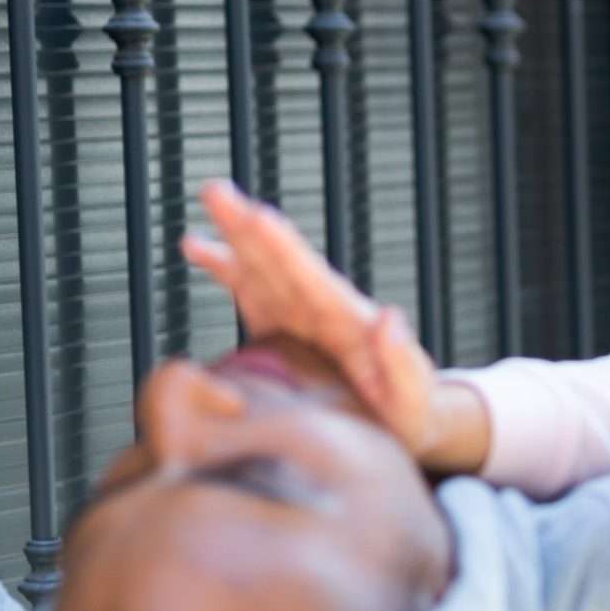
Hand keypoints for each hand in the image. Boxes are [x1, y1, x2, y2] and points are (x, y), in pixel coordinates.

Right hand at [179, 180, 488, 471]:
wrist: (407, 418)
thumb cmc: (412, 410)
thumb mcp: (412, 395)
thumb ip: (399, 359)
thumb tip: (388, 316)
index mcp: (348, 321)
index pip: (312, 280)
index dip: (284, 251)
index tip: (260, 218)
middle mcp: (321, 308)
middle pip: (281, 261)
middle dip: (249, 229)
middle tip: (217, 192)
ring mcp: (300, 314)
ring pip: (262, 268)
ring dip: (234, 236)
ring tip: (209, 198)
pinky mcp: (282, 328)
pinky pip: (248, 292)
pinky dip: (224, 269)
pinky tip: (196, 247)